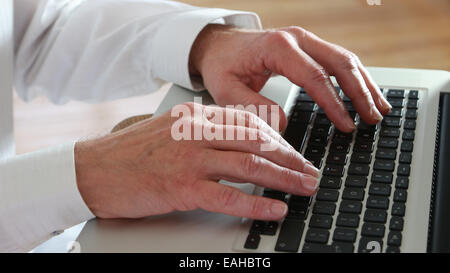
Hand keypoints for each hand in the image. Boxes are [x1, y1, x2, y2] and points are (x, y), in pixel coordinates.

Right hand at [75, 103, 318, 219]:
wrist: (95, 170)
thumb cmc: (133, 153)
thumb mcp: (172, 130)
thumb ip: (206, 133)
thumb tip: (243, 146)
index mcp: (196, 116)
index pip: (250, 123)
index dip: (280, 140)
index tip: (294, 154)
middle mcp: (196, 132)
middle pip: (257, 142)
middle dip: (290, 158)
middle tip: (310, 172)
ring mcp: (189, 159)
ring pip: (250, 165)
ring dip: (283, 178)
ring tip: (305, 188)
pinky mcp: (181, 187)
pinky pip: (229, 195)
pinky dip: (257, 203)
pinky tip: (276, 209)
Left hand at [190, 25, 391, 131]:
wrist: (219, 45)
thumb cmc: (223, 65)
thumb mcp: (226, 90)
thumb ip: (252, 107)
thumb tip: (283, 124)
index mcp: (278, 48)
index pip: (315, 77)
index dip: (334, 103)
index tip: (347, 125)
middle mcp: (297, 39)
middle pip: (339, 63)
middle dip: (360, 92)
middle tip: (372, 119)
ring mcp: (305, 40)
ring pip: (345, 59)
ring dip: (364, 83)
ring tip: (380, 108)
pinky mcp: (308, 47)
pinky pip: (338, 59)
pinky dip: (355, 77)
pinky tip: (366, 92)